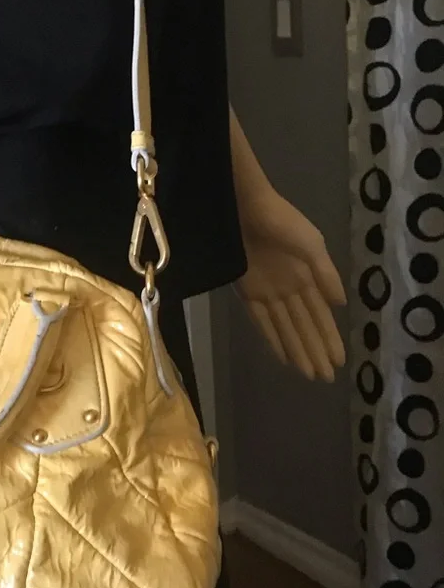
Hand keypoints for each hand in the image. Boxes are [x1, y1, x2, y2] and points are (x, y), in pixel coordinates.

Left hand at [234, 187, 346, 382]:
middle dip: (315, 352)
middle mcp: (289, 289)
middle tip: (326, 379)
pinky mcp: (247, 291)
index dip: (330, 338)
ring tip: (309, 374)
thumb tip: (341, 305)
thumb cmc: (283, 222)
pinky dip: (272, 338)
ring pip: (286, 328)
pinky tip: (282, 356)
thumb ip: (326, 274)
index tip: (340, 361)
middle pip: (304, 327)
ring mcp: (268, 291)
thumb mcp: (312, 245)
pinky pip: (261, 321)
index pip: (321, 316)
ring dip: (297, 350)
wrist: (246, 208)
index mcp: (308, 277)